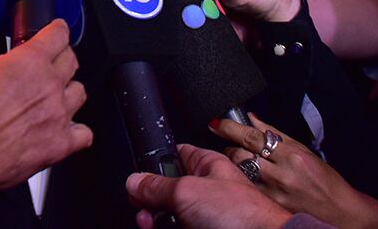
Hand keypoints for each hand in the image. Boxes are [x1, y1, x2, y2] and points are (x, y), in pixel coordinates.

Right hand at [0, 19, 91, 187]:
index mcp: (29, 61)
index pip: (58, 35)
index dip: (58, 31)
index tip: (58, 32)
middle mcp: (49, 85)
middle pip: (72, 61)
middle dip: (63, 59)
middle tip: (52, 65)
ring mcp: (58, 115)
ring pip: (80, 93)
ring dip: (68, 93)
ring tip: (56, 99)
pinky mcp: (60, 144)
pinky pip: (84, 134)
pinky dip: (76, 131)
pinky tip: (66, 131)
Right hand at [125, 143, 292, 228]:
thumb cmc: (242, 215)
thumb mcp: (188, 191)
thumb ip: (157, 186)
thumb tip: (135, 181)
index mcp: (207, 166)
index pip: (174, 156)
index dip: (153, 166)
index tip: (137, 181)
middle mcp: (207, 190)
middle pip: (168, 192)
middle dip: (150, 202)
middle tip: (144, 212)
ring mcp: (207, 215)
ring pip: (172, 216)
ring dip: (156, 221)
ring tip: (151, 225)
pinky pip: (180, 228)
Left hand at [213, 115, 377, 228]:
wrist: (341, 213)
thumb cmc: (326, 182)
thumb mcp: (304, 151)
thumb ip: (276, 134)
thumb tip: (252, 119)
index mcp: (291, 155)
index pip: (252, 137)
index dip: (230, 128)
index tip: (217, 123)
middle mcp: (281, 174)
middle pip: (241, 155)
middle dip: (229, 146)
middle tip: (227, 143)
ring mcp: (274, 193)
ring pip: (241, 172)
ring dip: (234, 164)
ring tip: (238, 160)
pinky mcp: (271, 207)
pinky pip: (248, 189)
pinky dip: (243, 180)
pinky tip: (246, 178)